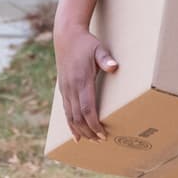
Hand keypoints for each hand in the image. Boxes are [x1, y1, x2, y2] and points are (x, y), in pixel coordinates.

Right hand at [55, 25, 116, 140]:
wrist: (66, 36)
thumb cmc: (86, 43)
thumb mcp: (98, 48)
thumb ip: (105, 59)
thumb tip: (114, 67)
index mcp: (81, 80)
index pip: (87, 109)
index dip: (94, 124)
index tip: (103, 133)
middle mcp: (71, 88)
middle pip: (78, 117)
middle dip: (89, 132)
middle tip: (100, 141)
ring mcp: (65, 89)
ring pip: (70, 117)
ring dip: (80, 131)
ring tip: (90, 140)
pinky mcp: (63, 89)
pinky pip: (66, 111)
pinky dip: (70, 124)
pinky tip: (75, 135)